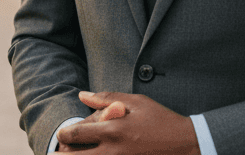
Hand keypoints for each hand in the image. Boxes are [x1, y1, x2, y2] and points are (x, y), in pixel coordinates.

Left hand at [55, 91, 198, 153]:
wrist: (185, 144)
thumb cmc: (161, 119)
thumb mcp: (136, 102)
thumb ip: (106, 98)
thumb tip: (82, 95)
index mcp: (113, 130)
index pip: (75, 134)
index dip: (63, 135)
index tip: (63, 135)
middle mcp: (113, 151)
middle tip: (59, 152)